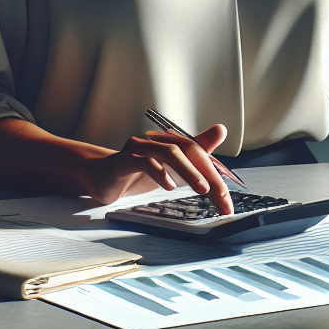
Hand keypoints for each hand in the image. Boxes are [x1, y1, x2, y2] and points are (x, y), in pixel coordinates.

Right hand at [79, 123, 233, 213]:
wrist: (102, 177)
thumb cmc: (137, 172)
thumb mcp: (171, 167)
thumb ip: (195, 153)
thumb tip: (221, 129)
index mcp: (171, 142)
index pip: (200, 153)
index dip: (216, 174)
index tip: (226, 199)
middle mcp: (157, 141)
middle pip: (189, 151)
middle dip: (208, 175)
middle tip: (221, 197)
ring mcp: (140, 148)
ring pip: (169, 153)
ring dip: (188, 171)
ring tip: (202, 189)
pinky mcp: (124, 161)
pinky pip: (143, 162)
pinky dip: (158, 173)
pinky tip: (169, 186)